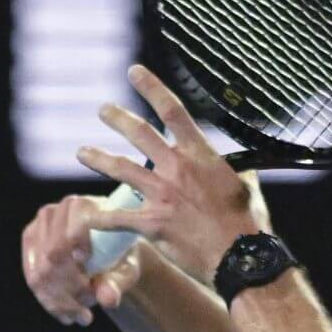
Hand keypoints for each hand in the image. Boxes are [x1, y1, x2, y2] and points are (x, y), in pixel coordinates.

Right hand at [21, 194, 145, 326]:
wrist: (109, 250)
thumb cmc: (122, 256)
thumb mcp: (126, 269)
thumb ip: (118, 282)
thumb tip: (108, 300)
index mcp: (84, 207)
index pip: (72, 234)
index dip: (75, 261)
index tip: (89, 285)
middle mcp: (56, 212)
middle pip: (52, 257)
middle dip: (70, 290)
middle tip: (90, 310)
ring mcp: (38, 226)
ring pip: (39, 272)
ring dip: (60, 301)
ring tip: (82, 318)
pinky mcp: (29, 242)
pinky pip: (32, 276)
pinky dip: (49, 301)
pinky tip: (65, 316)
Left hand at [74, 65, 271, 285]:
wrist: (242, 259)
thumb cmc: (249, 224)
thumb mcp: (247, 188)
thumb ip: (235, 171)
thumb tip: (237, 165)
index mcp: (201, 157)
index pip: (173, 112)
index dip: (151, 88)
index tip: (134, 72)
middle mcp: (177, 169)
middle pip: (139, 133)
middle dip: (117, 117)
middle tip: (104, 110)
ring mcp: (161, 195)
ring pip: (119, 168)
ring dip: (97, 158)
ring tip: (82, 152)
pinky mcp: (151, 224)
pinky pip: (115, 218)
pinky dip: (97, 218)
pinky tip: (84, 216)